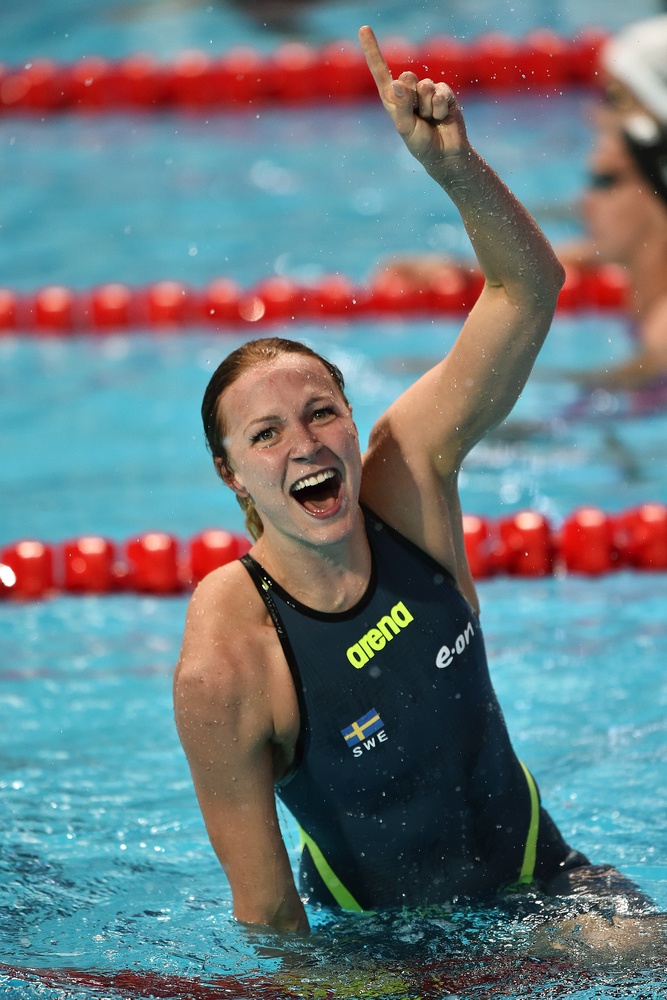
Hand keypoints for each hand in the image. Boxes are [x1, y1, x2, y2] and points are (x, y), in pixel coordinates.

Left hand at [358, 25, 468, 169]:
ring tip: (431, 120)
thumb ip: (401, 106)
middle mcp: (409, 92)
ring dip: (428, 108)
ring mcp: (427, 91)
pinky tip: (442, 118)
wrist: (446, 155)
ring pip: (425, 86)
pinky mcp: (444, 93)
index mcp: (393, 99)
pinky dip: (440, 109)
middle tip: (418, 116)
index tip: (363, 29)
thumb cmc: (422, 144)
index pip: (380, 72)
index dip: (373, 50)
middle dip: (412, 98)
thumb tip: (397, 82)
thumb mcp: (405, 128)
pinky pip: (440, 93)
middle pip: (407, 77)